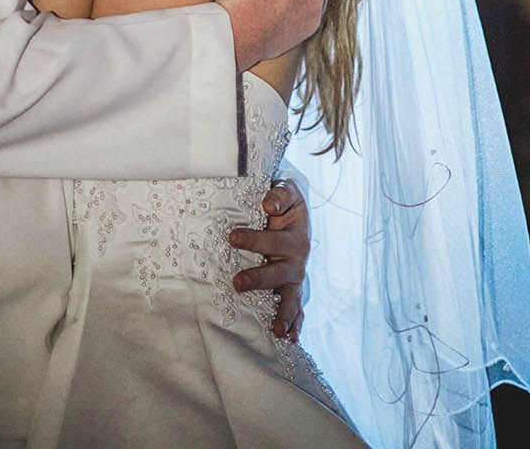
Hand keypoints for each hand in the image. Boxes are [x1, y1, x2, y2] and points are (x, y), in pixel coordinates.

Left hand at [228, 178, 309, 340]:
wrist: (296, 212)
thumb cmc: (286, 203)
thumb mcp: (288, 190)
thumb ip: (280, 194)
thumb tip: (269, 204)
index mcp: (295, 235)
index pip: (273, 239)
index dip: (255, 239)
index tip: (232, 237)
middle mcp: (297, 259)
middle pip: (280, 272)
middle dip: (259, 278)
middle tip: (237, 282)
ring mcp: (296, 276)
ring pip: (291, 296)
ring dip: (284, 313)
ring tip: (277, 329)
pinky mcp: (293, 288)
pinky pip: (297, 308)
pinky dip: (295, 323)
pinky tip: (290, 338)